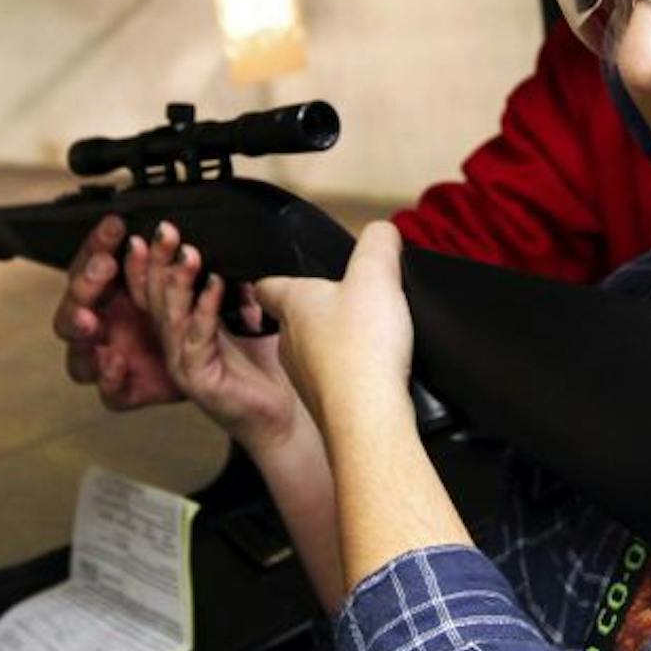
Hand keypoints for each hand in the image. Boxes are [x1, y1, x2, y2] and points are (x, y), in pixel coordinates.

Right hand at [53, 215, 185, 409]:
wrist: (219, 370)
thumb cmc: (194, 320)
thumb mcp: (189, 285)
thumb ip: (175, 262)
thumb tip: (171, 229)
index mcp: (114, 294)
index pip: (93, 263)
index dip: (99, 244)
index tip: (115, 226)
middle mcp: (104, 325)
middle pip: (75, 302)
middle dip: (85, 283)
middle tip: (104, 267)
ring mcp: (109, 360)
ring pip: (78, 347)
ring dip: (81, 330)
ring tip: (91, 320)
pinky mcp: (125, 391)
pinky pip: (108, 391)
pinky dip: (109, 377)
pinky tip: (116, 361)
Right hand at [134, 221, 307, 453]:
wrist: (284, 417)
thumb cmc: (266, 372)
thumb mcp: (249, 320)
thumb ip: (238, 291)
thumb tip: (241, 255)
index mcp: (182, 329)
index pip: (154, 289)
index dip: (150, 261)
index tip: (154, 230)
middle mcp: (175, 346)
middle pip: (154, 298)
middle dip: (158, 262)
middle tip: (165, 230)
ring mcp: (183, 364)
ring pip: (170, 316)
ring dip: (179, 282)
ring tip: (189, 253)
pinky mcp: (198, 380)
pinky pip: (197, 339)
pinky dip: (206, 310)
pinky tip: (215, 286)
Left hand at [253, 220, 414, 438]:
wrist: (369, 416)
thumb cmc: (363, 347)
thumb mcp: (377, 274)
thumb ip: (379, 243)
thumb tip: (383, 233)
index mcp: (293, 305)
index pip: (268, 285)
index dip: (278, 275)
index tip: (290, 274)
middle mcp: (290, 342)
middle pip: (296, 319)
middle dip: (320, 311)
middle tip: (350, 303)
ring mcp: (305, 377)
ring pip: (314, 353)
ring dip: (336, 345)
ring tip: (369, 339)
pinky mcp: (326, 405)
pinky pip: (335, 384)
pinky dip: (351, 376)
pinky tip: (376, 373)